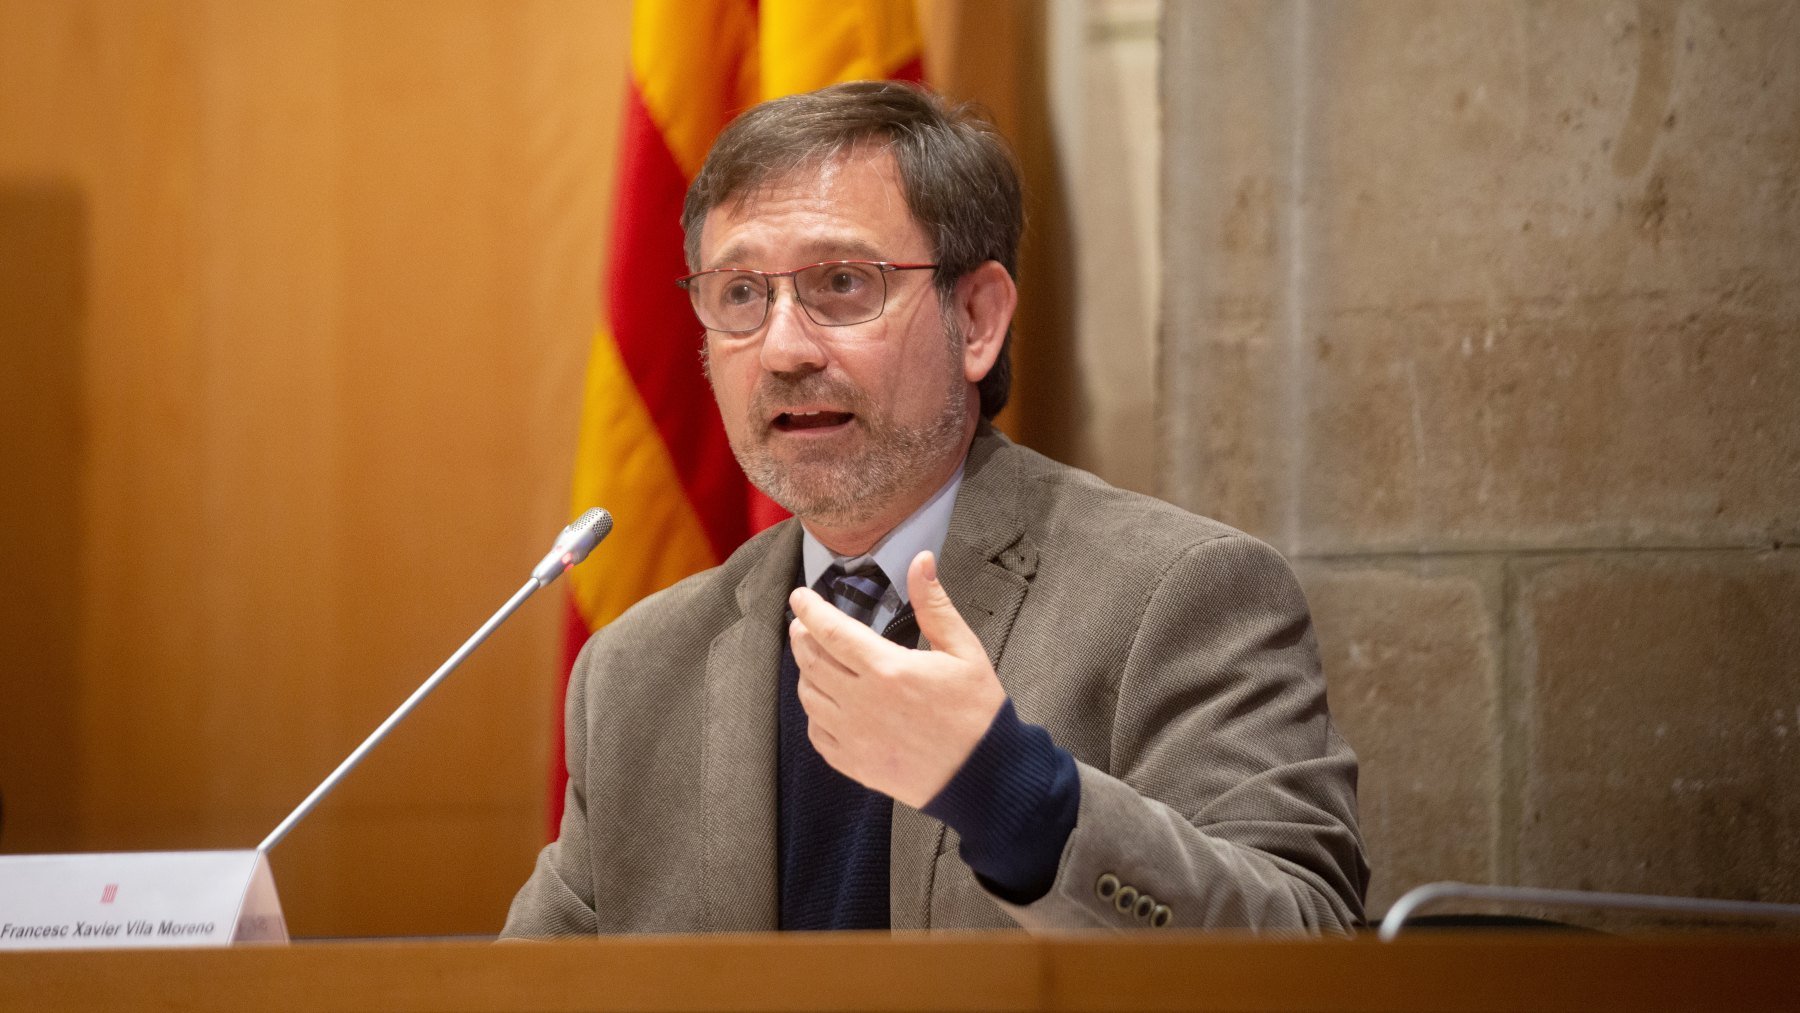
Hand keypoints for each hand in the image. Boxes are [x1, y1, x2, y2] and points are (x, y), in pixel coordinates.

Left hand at [788, 550, 1007, 808]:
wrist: (985, 777)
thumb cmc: (978, 711)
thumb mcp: (964, 650)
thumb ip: (934, 605)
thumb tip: (921, 560)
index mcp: (888, 669)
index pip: (831, 631)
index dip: (810, 610)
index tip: (799, 597)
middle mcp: (862, 702)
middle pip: (812, 662)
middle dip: (803, 637)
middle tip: (803, 624)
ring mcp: (855, 737)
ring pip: (809, 697)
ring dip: (806, 673)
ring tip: (814, 659)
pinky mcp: (855, 764)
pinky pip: (818, 734)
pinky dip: (815, 714)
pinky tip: (826, 702)